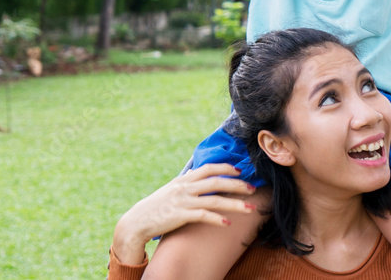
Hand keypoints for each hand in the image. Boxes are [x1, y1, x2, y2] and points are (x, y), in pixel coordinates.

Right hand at [111, 164, 256, 264]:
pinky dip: (217, 219)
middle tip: (253, 188)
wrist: (137, 221)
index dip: (226, 168)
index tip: (240, 170)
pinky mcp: (180, 215)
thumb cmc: (155, 205)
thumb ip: (185, 180)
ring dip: (235, 204)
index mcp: (184, 180)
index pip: (209, 168)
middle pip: (216, 182)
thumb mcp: (170, 188)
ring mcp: (183, 201)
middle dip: (237, 184)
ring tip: (250, 208)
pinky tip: (228, 223)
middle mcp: (185, 187)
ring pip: (214, 199)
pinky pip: (203, 216)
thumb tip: (194, 170)